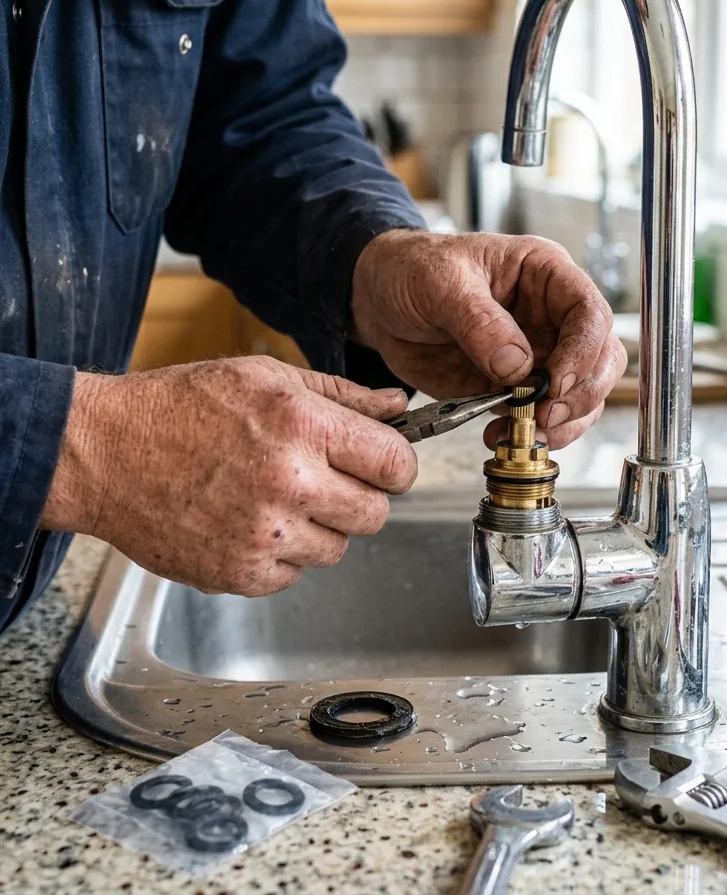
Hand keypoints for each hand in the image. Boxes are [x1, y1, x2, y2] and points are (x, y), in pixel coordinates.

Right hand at [41, 357, 416, 595]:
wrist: (105, 453)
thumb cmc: (182, 407)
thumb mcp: (267, 376)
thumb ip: (343, 395)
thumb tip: (397, 405)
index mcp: (304, 427)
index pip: (397, 465)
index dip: (394, 464)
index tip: (381, 463)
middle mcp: (290, 484)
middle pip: (376, 514)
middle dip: (359, 496)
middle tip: (324, 479)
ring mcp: (265, 535)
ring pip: (338, 548)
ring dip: (318, 527)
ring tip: (275, 497)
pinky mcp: (238, 574)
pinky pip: (293, 575)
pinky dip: (279, 555)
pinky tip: (248, 521)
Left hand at [350, 231, 627, 448]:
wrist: (379, 303)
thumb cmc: (412, 271)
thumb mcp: (439, 283)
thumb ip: (479, 321)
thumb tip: (517, 364)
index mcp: (544, 274)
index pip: (589, 312)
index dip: (583, 351)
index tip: (556, 382)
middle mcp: (551, 315)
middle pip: (601, 359)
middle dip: (580, 394)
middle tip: (545, 415)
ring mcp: (538, 354)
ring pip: (581, 395)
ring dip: (562, 423)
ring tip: (523, 432)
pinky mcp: (516, 386)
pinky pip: (543, 416)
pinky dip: (531, 434)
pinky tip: (500, 435)